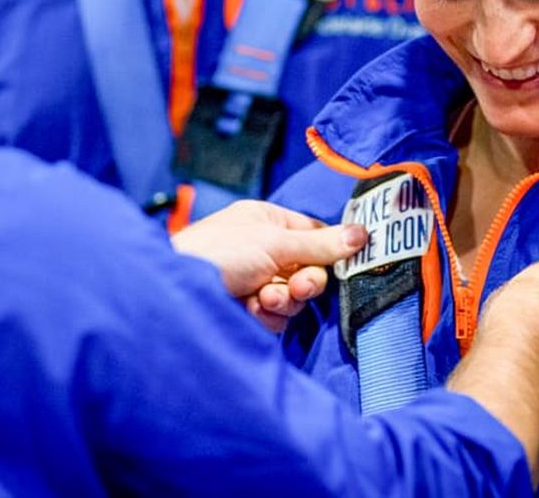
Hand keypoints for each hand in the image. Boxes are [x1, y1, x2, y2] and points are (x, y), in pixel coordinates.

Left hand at [171, 201, 366, 332]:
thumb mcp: (274, 242)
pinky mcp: (246, 310)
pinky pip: (276, 316)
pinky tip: (252, 309)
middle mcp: (261, 248)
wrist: (174, 293)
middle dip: (304, 281)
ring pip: (293, 297)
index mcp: (266, 221)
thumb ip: (320, 244)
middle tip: (296, 286)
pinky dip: (268, 315)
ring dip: (283, 299)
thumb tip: (364, 234)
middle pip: (308, 269)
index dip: (329, 250)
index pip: (313, 234)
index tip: (345, 261)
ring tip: (263, 297)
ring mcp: (253, 280)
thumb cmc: (218, 252)